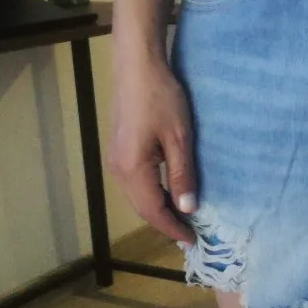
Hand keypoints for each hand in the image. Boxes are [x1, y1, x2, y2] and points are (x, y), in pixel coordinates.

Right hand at [108, 55, 196, 243]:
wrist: (137, 67)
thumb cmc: (161, 98)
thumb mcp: (179, 137)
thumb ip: (182, 174)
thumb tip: (188, 208)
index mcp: (133, 169)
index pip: (153, 211)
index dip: (172, 228)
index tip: (192, 240)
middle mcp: (117, 169)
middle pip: (141, 207)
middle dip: (165, 223)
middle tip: (189, 234)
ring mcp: (114, 159)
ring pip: (136, 196)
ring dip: (157, 209)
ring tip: (181, 218)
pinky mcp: (118, 149)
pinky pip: (134, 182)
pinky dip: (151, 194)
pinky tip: (167, 192)